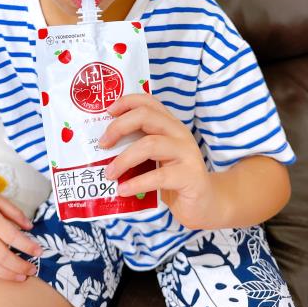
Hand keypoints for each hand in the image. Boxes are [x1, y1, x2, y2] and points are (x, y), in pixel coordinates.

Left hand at [99, 94, 222, 228]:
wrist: (205, 204)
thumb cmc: (172, 179)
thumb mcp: (153, 159)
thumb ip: (136, 147)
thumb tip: (103, 147)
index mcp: (169, 125)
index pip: (148, 101)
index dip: (126, 102)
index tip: (107, 111)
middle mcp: (179, 133)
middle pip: (146, 116)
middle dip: (119, 127)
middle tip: (102, 144)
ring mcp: (187, 153)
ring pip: (150, 144)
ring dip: (124, 159)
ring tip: (109, 174)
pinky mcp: (190, 176)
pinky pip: (159, 176)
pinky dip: (137, 183)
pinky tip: (123, 190)